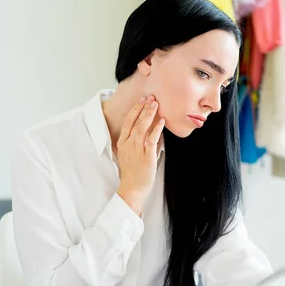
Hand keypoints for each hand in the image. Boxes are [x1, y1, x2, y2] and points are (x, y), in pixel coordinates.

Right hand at [116, 95, 164, 214]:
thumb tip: (152, 131)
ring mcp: (136, 149)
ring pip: (142, 127)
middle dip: (143, 108)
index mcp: (122, 143)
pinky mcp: (146, 156)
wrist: (132, 188)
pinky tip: (162, 121)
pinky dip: (157, 129)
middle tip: (151, 97)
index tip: (141, 100)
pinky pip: (152, 139)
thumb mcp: (130, 155)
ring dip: (149, 114)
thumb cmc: (133, 172)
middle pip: (135, 121)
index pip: (128, 122)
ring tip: (156, 104)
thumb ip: (139, 142)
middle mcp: (128, 144)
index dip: (135, 110)